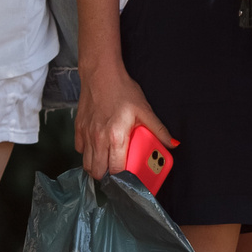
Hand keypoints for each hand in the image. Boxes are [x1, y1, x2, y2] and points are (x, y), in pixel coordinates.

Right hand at [74, 62, 172, 181]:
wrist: (100, 73)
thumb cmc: (122, 90)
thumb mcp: (144, 110)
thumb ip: (158, 130)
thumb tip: (173, 144)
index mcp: (116, 137)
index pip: (116, 169)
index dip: (123, 178)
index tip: (129, 178)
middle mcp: (98, 138)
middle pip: (97, 171)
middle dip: (107, 177)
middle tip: (117, 172)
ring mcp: (86, 134)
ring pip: (86, 163)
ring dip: (96, 167)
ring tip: (107, 162)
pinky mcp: (78, 128)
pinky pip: (80, 149)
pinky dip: (87, 153)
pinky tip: (97, 148)